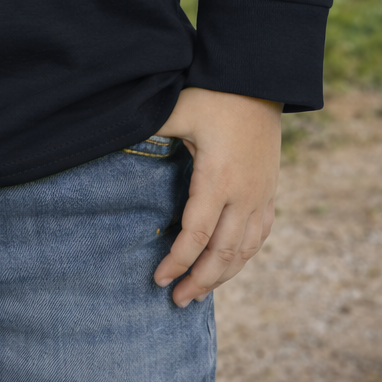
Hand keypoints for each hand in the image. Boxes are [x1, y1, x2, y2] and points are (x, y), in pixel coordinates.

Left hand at [153, 86, 280, 307]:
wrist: (260, 80)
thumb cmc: (213, 94)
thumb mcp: (177, 109)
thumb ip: (149, 130)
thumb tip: (110, 137)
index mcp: (217, 179)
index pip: (195, 235)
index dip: (176, 262)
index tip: (158, 279)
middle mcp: (244, 194)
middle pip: (223, 254)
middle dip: (199, 281)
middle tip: (177, 300)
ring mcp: (262, 195)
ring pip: (245, 250)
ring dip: (223, 276)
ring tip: (200, 292)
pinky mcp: (270, 191)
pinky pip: (260, 235)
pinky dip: (243, 256)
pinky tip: (229, 265)